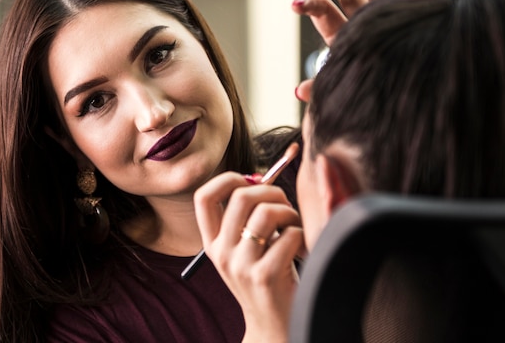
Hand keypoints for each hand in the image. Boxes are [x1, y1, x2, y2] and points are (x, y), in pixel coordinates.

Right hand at [194, 172, 303, 342]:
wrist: (274, 326)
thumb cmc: (266, 276)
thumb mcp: (246, 248)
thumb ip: (247, 216)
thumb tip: (260, 178)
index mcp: (213, 243)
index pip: (203, 197)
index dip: (228, 179)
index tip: (251, 181)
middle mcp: (221, 254)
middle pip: (241, 196)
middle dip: (271, 190)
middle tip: (283, 204)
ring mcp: (241, 266)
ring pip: (267, 213)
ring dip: (289, 212)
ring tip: (294, 227)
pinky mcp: (265, 275)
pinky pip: (288, 234)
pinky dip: (301, 234)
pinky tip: (301, 248)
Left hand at [292, 0, 432, 101]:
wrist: (392, 97)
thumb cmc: (361, 92)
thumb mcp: (339, 87)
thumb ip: (319, 86)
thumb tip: (299, 91)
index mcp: (342, 33)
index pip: (324, 11)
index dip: (310, 4)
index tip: (295, 4)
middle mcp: (363, 20)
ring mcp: (388, 18)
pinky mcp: (413, 22)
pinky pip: (419, 2)